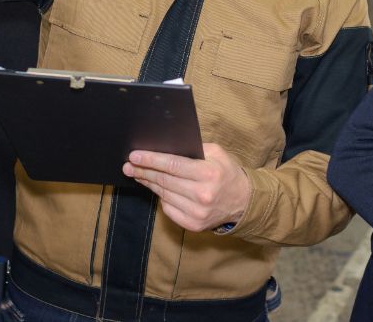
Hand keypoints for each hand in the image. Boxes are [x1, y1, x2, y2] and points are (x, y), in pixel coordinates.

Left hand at [123, 143, 250, 232]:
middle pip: (164, 180)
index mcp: (209, 174)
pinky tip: (155, 188)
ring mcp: (197, 213)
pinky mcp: (193, 225)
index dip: (151, 160)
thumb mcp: (217, 153)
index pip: (172, 166)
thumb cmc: (226, 173)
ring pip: (164, 194)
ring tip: (137, 174)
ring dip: (148, 183)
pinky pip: (168, 208)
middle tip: (128, 165)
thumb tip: (165, 148)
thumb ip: (194, 149)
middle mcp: (202, 195)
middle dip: (143, 171)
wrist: (243, 202)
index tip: (134, 156)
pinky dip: (161, 197)